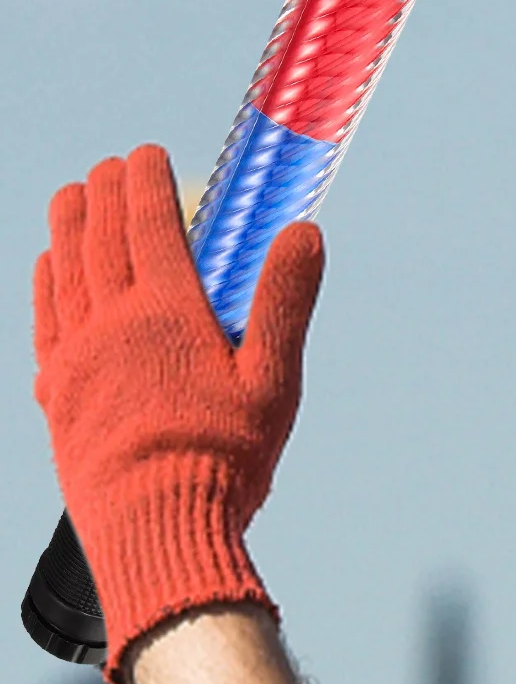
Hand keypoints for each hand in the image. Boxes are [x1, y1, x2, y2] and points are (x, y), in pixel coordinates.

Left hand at [32, 144, 323, 683]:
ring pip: (64, 269)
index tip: (148, 153)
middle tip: (111, 168)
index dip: (147, 181)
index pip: (151, 225)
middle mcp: (111, 323)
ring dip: (68, 225)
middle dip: (106, 193)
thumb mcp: (273, 384)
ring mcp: (75, 357)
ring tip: (73, 197)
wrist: (157, 529)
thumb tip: (303, 232)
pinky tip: (49, 268)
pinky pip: (44, 318)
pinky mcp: (57, 393)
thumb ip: (284, 304)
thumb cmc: (225, 462)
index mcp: (168, 315)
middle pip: (100, 237)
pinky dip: (45, 280)